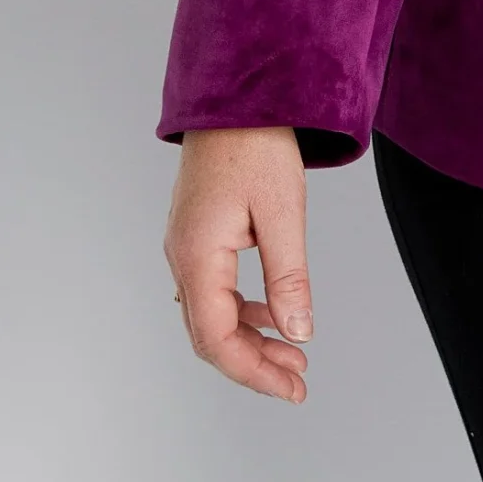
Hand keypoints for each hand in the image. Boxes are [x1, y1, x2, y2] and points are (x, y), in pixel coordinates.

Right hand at [164, 127, 312, 402]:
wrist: (237, 94)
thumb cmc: (257, 144)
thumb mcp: (283, 211)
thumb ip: (289, 277)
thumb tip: (299, 331)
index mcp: (198, 256)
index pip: (216, 338)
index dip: (253, 372)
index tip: (293, 387)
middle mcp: (183, 257)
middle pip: (210, 334)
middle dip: (254, 364)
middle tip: (298, 382)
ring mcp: (187, 247)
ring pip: (212, 314)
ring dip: (251, 339)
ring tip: (295, 355)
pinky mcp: (198, 235)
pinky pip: (215, 289)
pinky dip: (245, 310)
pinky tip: (275, 314)